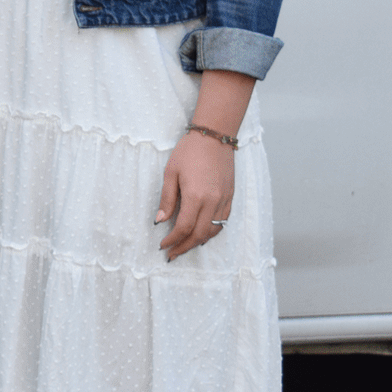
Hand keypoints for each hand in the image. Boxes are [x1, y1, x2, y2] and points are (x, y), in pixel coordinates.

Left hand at [155, 129, 235, 259]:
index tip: (163, 246)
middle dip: (185, 247)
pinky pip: (223, 222)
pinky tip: (202, 234)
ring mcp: (224, 201)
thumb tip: (161, 220)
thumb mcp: (170, 172)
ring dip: (199, 242)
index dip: (173, 240)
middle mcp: (213, 202)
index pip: (184, 227)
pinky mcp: (231, 198)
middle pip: (200, 235)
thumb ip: (167, 198)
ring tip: (185, 247)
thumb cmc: (189, 152)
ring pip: (213, 231)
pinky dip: (212, 232)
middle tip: (172, 254)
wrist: (214, 137)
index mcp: (196, 196)